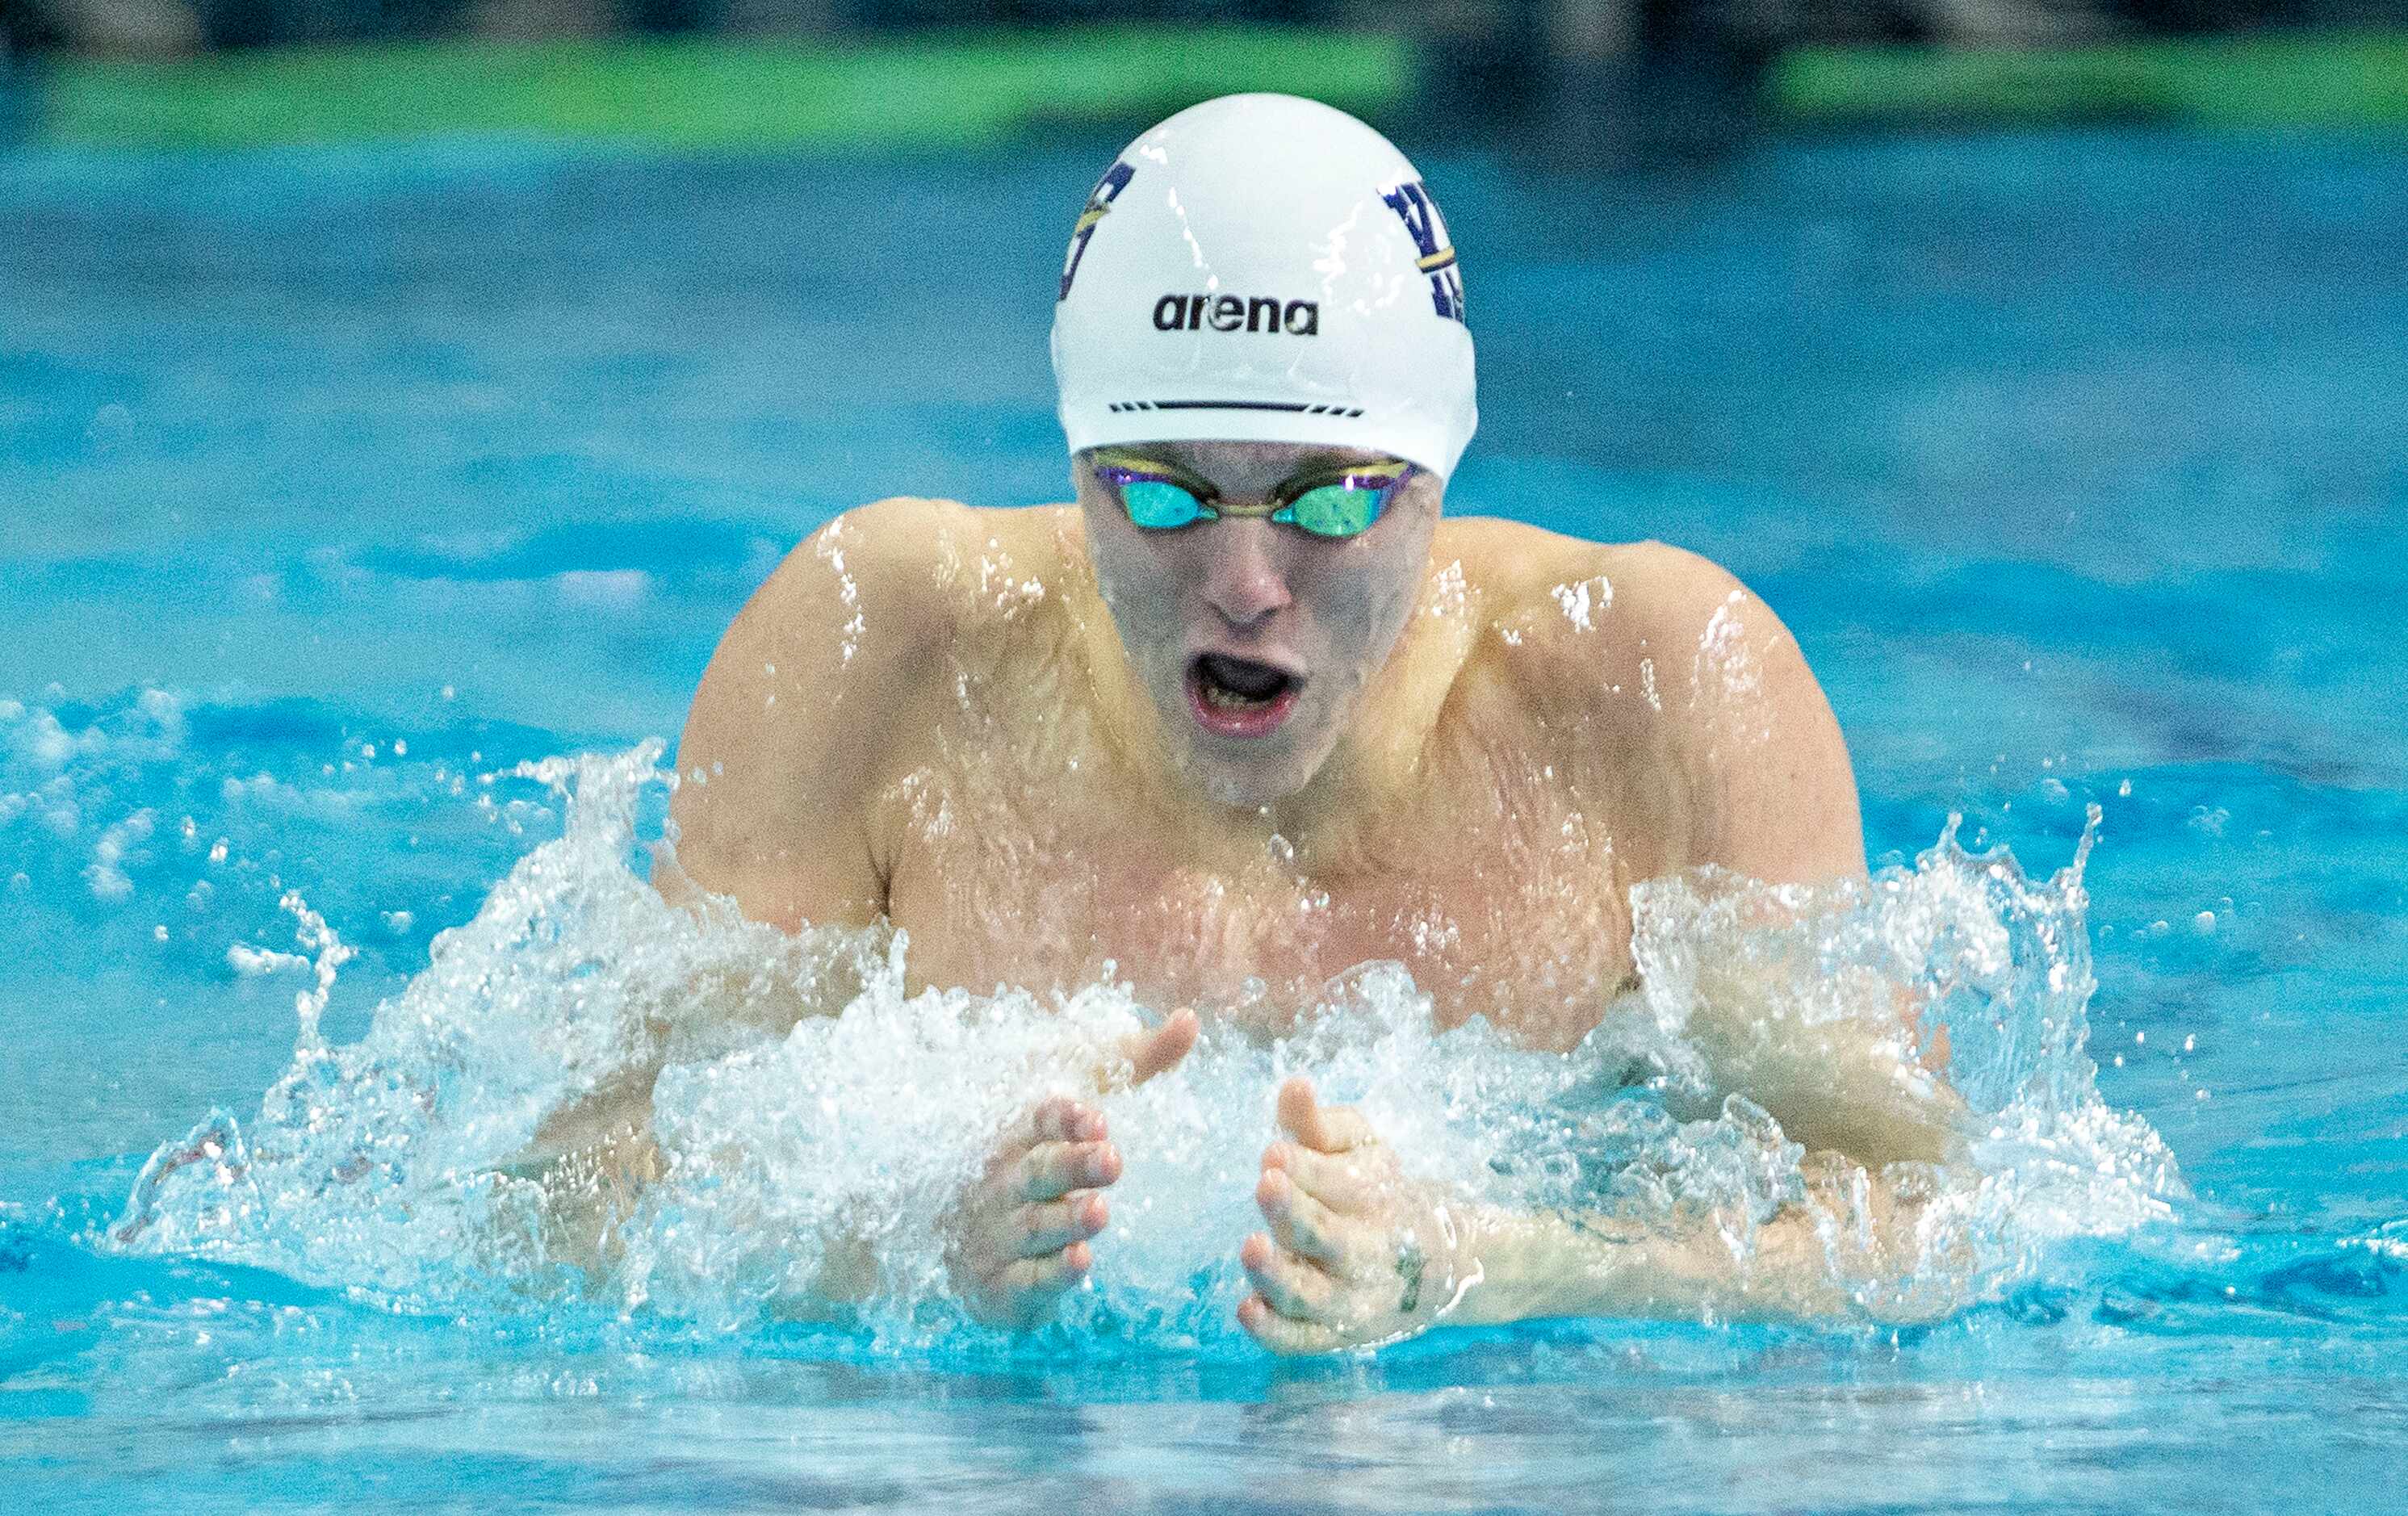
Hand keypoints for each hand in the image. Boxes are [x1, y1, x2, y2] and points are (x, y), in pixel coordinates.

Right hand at [944, 1009, 1196, 1328]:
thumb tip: (1189, 1020)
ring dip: (1066, 1219)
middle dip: (1073, 1165)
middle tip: (1113, 1159)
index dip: (1064, 1119)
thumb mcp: (1088, 1109)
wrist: (961, 1245)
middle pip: (1038, 1171)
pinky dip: (1051, 1273)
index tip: (1096, 1116)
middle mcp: (1004, 1184)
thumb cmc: (1041, 1165)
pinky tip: (1080, 1263)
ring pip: (1034, 1226)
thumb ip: (1136, 1065)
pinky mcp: (1002, 1284)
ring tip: (1102, 1211)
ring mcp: (998, 1235)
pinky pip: (1026, 1280)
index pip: (1037, 1122)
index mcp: (1020, 1138)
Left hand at [1238, 1077, 1479, 1353]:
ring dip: (1279, 1275)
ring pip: (1311, 1295)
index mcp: (1372, 1197)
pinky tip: (1246, 1310)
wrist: (1433, 1266)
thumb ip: (1320, 1122)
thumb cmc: (1377, 1192)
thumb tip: (1293, 1085)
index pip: (1338, 1183)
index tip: (1273, 1152)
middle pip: (1328, 1238)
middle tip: (1266, 1184)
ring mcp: (1346, 1298)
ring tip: (1251, 1247)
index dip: (1307, 1167)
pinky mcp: (1329, 1334)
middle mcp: (1362, 1251)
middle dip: (1296, 1212)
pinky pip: (1301, 1340)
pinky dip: (1275, 1332)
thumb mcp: (1360, 1148)